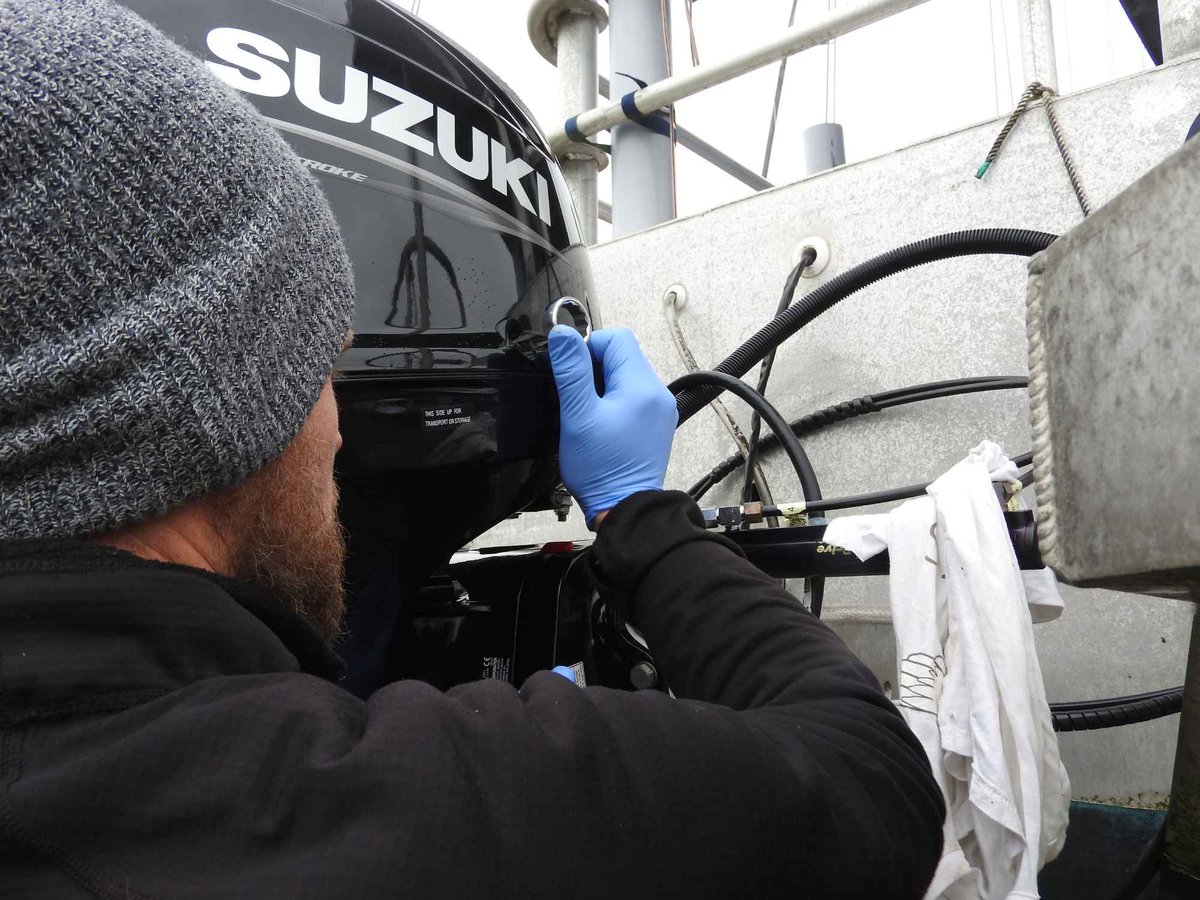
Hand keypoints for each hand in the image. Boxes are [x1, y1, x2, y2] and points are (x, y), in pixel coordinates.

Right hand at [548, 326, 676, 527]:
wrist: (625, 509)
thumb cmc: (601, 468)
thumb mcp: (577, 415)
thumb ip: (571, 370)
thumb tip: (563, 334)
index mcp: (641, 386)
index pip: (616, 338)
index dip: (588, 347)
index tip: (572, 373)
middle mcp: (657, 394)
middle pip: (623, 355)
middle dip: (595, 369)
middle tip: (579, 399)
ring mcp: (659, 410)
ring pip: (627, 376)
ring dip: (603, 386)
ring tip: (590, 415)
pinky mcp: (656, 424)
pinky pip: (634, 397)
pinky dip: (615, 401)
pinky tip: (602, 424)